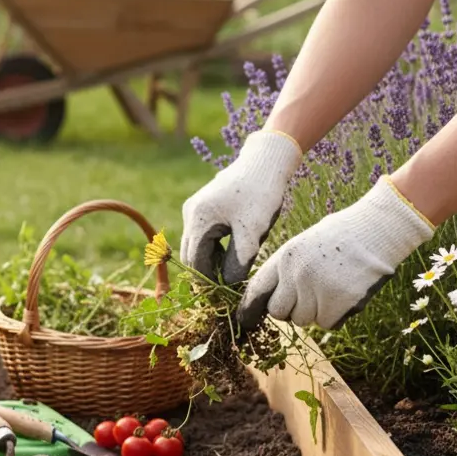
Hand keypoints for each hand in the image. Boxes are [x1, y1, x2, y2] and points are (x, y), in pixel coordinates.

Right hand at [180, 130, 302, 283]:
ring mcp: (195, 207)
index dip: (209, 282)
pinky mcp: (204, 205)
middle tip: (230, 286)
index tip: (226, 294)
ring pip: (197, 245)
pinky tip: (235, 250)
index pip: (196, 262)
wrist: (266, 161)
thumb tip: (227, 285)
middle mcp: (190, 213)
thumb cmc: (261, 194)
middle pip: (191, 255)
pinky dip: (215, 247)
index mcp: (198, 220)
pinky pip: (203, 234)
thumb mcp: (252, 232)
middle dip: (208, 272)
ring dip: (212, 260)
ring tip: (236, 267)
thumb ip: (238, 261)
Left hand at [238, 176, 435, 330]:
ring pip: (304, 320)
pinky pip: (326, 324)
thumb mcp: (304, 244)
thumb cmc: (341, 236)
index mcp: (285, 257)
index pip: (257, 289)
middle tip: (308, 298)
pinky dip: (334, 316)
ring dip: (315, 312)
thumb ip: (287, 270)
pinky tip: (344, 294)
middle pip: (278, 312)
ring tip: (331, 288)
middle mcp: (296, 275)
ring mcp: (317, 290)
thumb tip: (272, 299)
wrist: (378, 229)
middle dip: (290, 310)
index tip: (246, 320)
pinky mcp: (338, 303)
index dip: (250, 307)